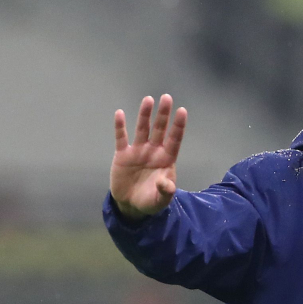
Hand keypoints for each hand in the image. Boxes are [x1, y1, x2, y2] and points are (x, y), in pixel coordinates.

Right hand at [110, 94, 187, 219]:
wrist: (131, 205)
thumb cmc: (151, 201)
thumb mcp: (161, 200)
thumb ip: (165, 192)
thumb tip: (166, 184)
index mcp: (166, 159)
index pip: (174, 140)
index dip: (178, 126)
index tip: (182, 111)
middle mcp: (153, 151)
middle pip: (159, 129)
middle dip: (163, 114)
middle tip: (166, 98)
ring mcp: (138, 151)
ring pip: (142, 129)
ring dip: (144, 115)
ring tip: (148, 100)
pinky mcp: (122, 155)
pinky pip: (121, 138)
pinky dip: (120, 126)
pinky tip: (120, 114)